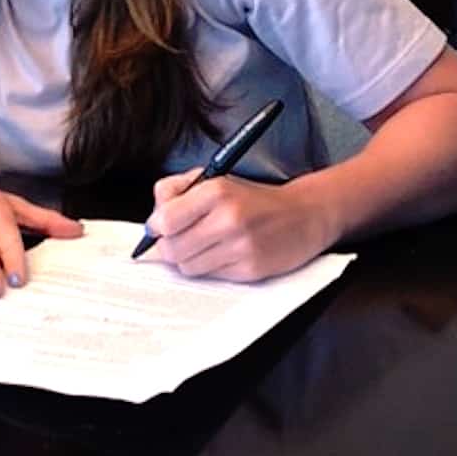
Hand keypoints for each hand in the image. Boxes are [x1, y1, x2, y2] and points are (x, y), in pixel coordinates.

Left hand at [146, 169, 336, 281]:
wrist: (304, 214)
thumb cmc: (253, 197)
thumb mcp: (215, 178)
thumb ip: (177, 191)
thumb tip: (152, 222)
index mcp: (217, 191)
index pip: (165, 220)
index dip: (156, 227)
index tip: (160, 226)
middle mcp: (228, 219)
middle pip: (172, 249)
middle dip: (169, 246)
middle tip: (179, 239)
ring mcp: (241, 247)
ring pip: (188, 267)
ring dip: (189, 259)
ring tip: (204, 245)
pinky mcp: (250, 270)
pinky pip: (211, 277)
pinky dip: (210, 268)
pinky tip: (224, 253)